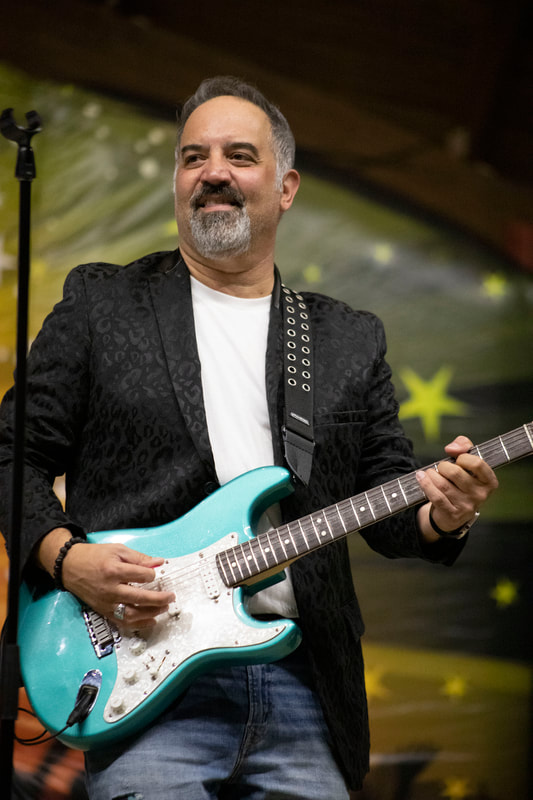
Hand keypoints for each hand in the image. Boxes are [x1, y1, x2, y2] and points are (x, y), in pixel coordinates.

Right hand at [36, 528, 174, 627]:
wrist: (70, 566)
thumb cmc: (95, 556)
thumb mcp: (118, 550)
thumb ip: (139, 558)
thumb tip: (160, 562)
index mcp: (114, 570)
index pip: (141, 575)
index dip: (152, 574)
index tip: (155, 572)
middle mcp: (110, 589)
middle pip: (138, 597)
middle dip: (158, 598)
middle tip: (171, 597)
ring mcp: (106, 603)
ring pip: (131, 614)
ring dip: (151, 613)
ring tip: (164, 608)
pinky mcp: (103, 611)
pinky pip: (122, 622)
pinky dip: (138, 624)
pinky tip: (151, 620)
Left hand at [416, 435, 498, 537]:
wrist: (454, 512)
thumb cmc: (462, 482)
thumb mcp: (468, 463)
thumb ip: (464, 446)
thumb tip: (451, 448)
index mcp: (489, 482)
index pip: (477, 463)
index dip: (462, 457)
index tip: (457, 459)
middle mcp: (480, 495)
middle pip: (456, 473)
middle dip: (443, 466)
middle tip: (441, 468)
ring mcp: (467, 506)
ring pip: (443, 484)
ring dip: (432, 475)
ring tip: (430, 473)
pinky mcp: (452, 514)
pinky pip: (436, 496)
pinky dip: (425, 484)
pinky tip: (421, 477)